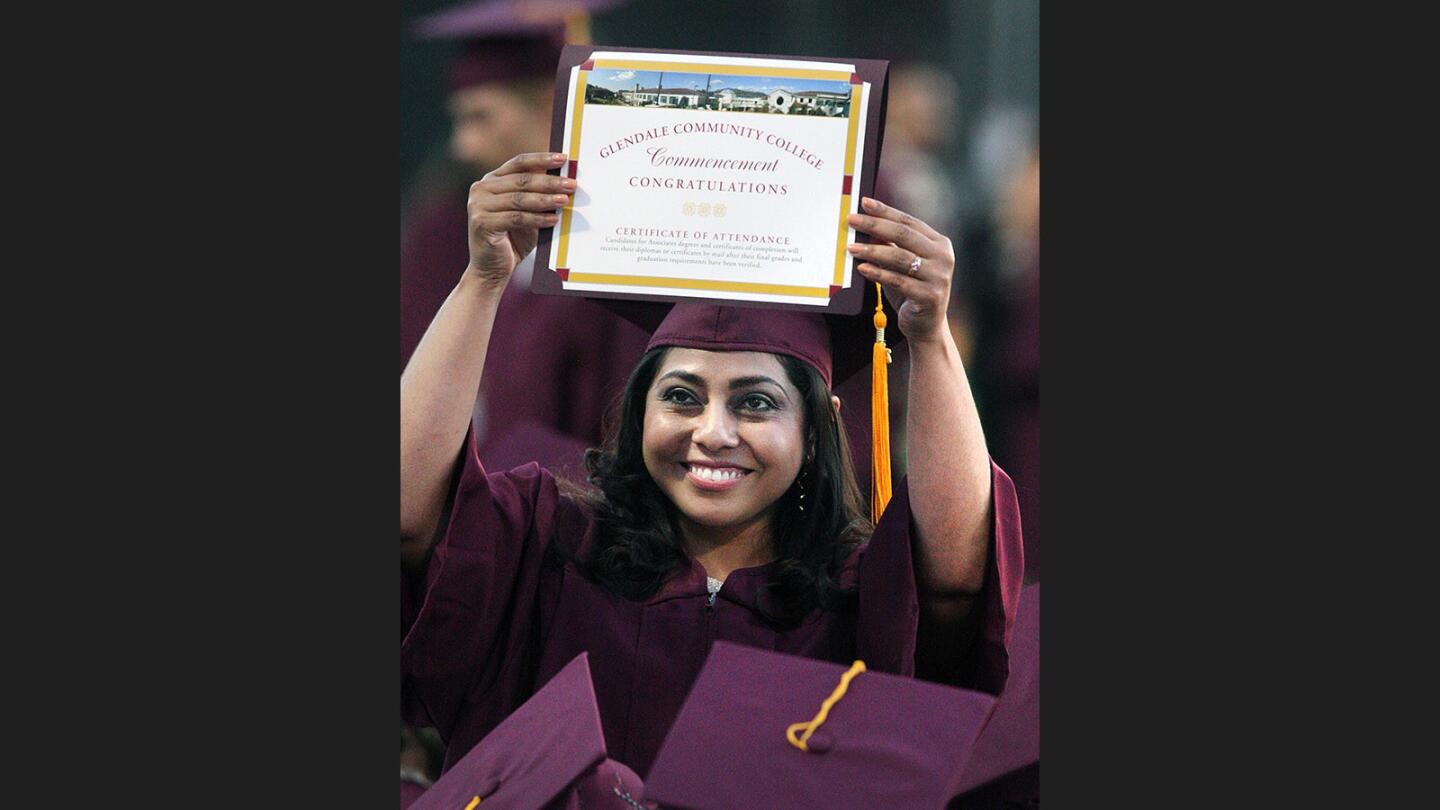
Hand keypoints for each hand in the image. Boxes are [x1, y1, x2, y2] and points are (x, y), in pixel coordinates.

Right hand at [464, 152, 576, 286]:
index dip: (541, 159)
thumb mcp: (528, 213)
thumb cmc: (513, 240)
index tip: (563, 158)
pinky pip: (516, 218)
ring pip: (519, 199)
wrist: (491, 270)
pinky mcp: (481, 223)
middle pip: (521, 180)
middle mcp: (481, 189)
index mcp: (491, 180)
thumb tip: (566, 181)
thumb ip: (538, 196)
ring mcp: (478, 205)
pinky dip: (537, 218)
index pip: (519, 163)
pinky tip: (554, 219)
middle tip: (571, 184)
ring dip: (545, 199)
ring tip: (565, 200)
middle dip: (549, 181)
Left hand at [846, 197, 955, 343]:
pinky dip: (878, 273)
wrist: (927, 327)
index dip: (886, 211)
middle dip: (875, 225)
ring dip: (872, 250)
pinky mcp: (929, 296)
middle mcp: (943, 257)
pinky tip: (862, 268)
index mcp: (939, 244)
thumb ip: (890, 245)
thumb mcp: (901, 265)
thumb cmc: (911, 291)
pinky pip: (899, 281)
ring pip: (900, 257)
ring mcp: (939, 277)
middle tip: (851, 220)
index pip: (909, 222)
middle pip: (904, 235)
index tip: (864, 202)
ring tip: (851, 247)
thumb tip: (867, 222)